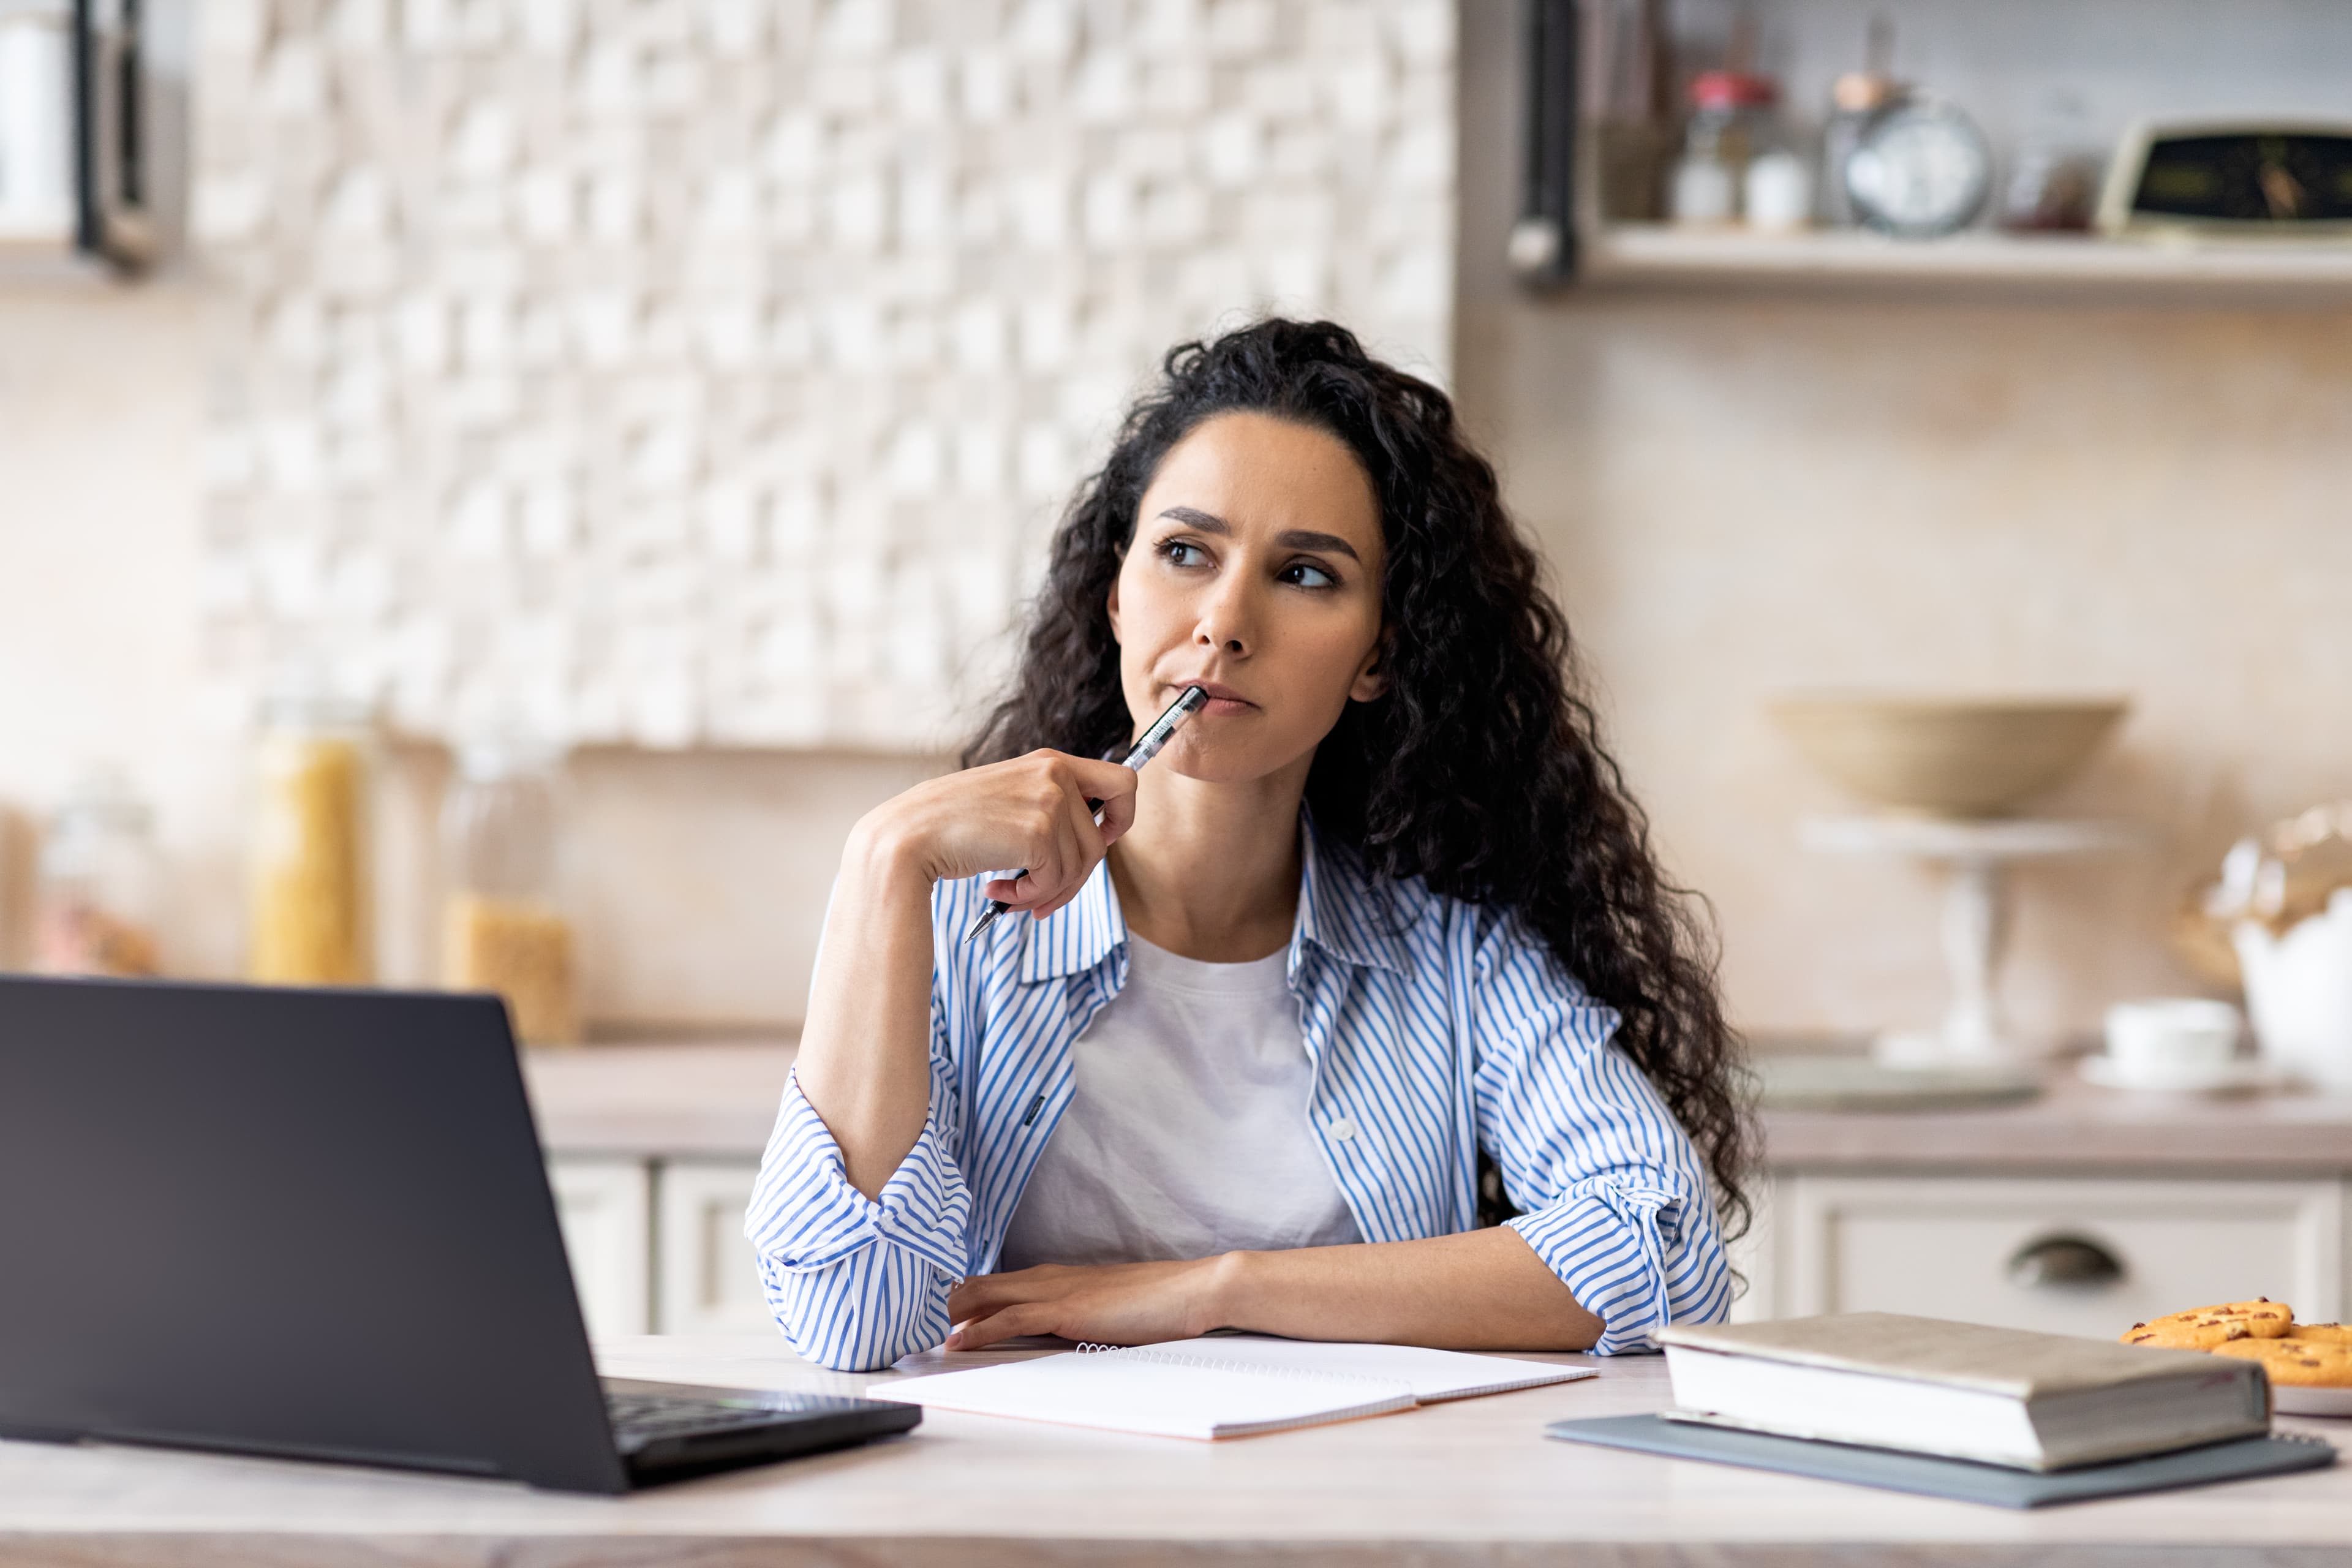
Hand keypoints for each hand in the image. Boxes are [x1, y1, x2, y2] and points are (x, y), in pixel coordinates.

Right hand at [855, 749, 1140, 920]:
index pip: (1122, 782)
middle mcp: (1055, 774)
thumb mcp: (1009, 800)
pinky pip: (1055, 881)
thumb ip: (1049, 808)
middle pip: (1101, 841)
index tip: (1100, 841)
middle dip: (1076, 878)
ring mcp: (1049, 801)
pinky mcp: (1039, 832)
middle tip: (1042, 895)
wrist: (909, 838)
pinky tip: (996, 890)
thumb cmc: (952, 826)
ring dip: (1045, 891)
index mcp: (1050, 762)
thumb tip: (1094, 842)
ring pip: (1079, 867)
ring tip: (1009, 892)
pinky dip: (1029, 896)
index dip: (1122, 817)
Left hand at [944, 1257, 1237, 1350]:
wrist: (1193, 1291)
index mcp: (1058, 1276)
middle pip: (977, 1284)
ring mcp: (1056, 1290)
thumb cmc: (1157, 1303)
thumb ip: (1078, 1314)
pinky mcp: (1066, 1310)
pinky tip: (956, 1341)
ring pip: (983, 1296)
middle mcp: (1049, 1277)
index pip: (994, 1282)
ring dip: (949, 1315)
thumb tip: (1056, 1331)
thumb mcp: (1108, 1308)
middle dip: (942, 1304)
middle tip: (910, 1324)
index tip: (931, 1313)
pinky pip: (1009, 1319)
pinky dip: (978, 1330)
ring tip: (917, 1333)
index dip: (960, 1297)